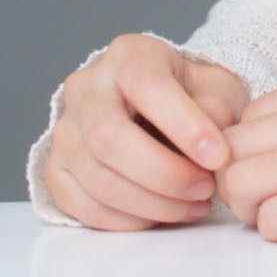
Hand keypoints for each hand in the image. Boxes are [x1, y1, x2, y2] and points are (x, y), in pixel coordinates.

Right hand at [46, 33, 248, 230]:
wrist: (156, 108)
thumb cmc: (190, 96)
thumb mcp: (216, 87)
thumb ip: (216, 110)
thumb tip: (209, 151)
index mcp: (128, 56)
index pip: (149, 87)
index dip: (186, 126)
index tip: (219, 157)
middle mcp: (87, 88)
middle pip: (110, 138)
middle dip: (165, 174)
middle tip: (204, 189)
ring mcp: (65, 130)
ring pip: (97, 178)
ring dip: (152, 204)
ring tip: (192, 206)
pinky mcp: (56, 170)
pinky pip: (84, 207)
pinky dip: (126, 221)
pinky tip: (159, 215)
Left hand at [215, 64, 276, 241]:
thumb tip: (262, 133)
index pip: (252, 114)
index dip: (244, 146)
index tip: (256, 165)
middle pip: (237, 147)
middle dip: (233, 177)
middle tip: (251, 194)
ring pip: (246, 182)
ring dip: (247, 206)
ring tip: (267, 212)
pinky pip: (274, 218)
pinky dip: (272, 229)